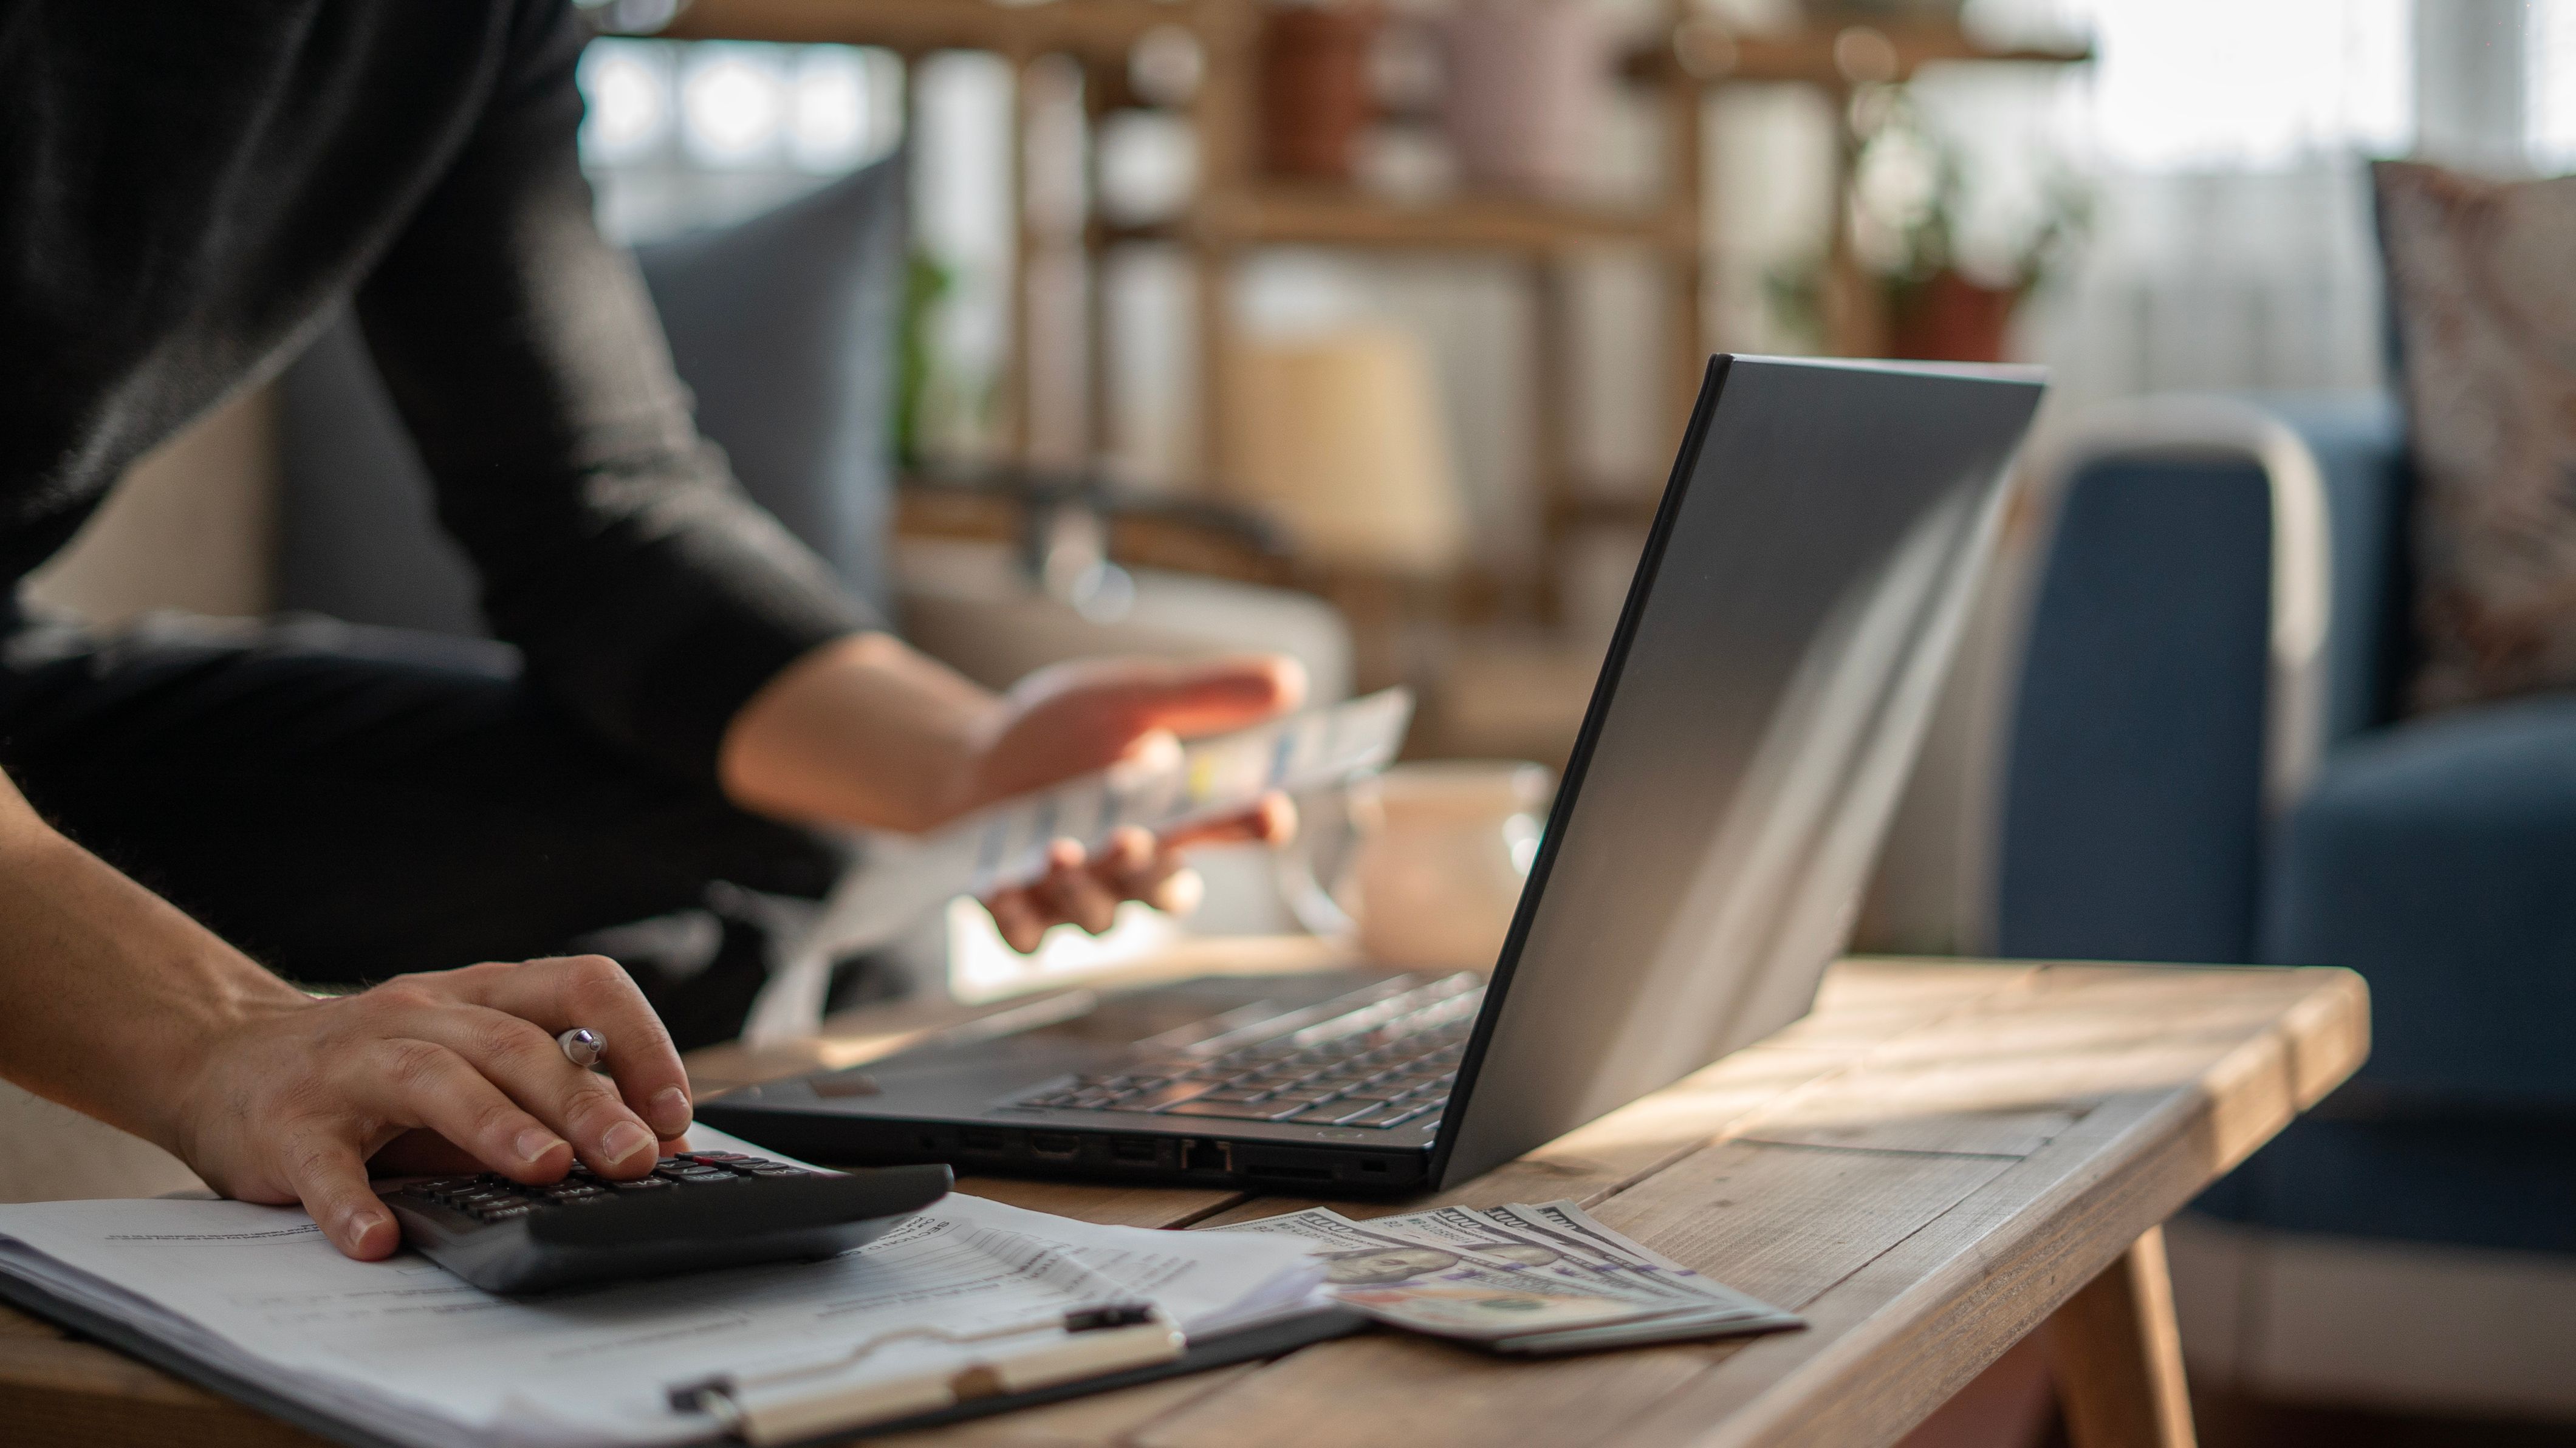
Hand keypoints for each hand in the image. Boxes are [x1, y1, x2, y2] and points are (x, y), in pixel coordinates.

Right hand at [173, 955, 692, 1259]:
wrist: (223, 1059)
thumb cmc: (374, 1071)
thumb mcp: (468, 1062)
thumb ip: (547, 1095)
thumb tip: (649, 1143)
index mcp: (479, 996)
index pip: (579, 987)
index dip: (638, 1041)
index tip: (673, 1111)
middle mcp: (419, 1015)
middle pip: (514, 1043)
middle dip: (583, 1102)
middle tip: (633, 1156)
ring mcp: (350, 1065)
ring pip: (432, 1078)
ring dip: (495, 1125)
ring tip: (544, 1169)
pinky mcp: (288, 1124)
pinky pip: (325, 1164)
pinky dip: (352, 1203)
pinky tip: (379, 1237)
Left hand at [718, 636, 1306, 950]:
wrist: (963, 763)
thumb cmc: (1054, 736)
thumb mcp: (1125, 699)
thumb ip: (1201, 696)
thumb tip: (1290, 679)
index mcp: (1173, 815)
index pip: (1233, 828)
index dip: (1258, 825)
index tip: (1271, 811)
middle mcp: (1135, 868)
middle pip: (1166, 890)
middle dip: (1152, 870)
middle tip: (1135, 838)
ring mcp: (1079, 899)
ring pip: (1101, 920)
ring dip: (1084, 890)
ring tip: (1060, 849)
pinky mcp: (1021, 918)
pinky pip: (1029, 940)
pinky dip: (1017, 919)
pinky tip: (1003, 887)